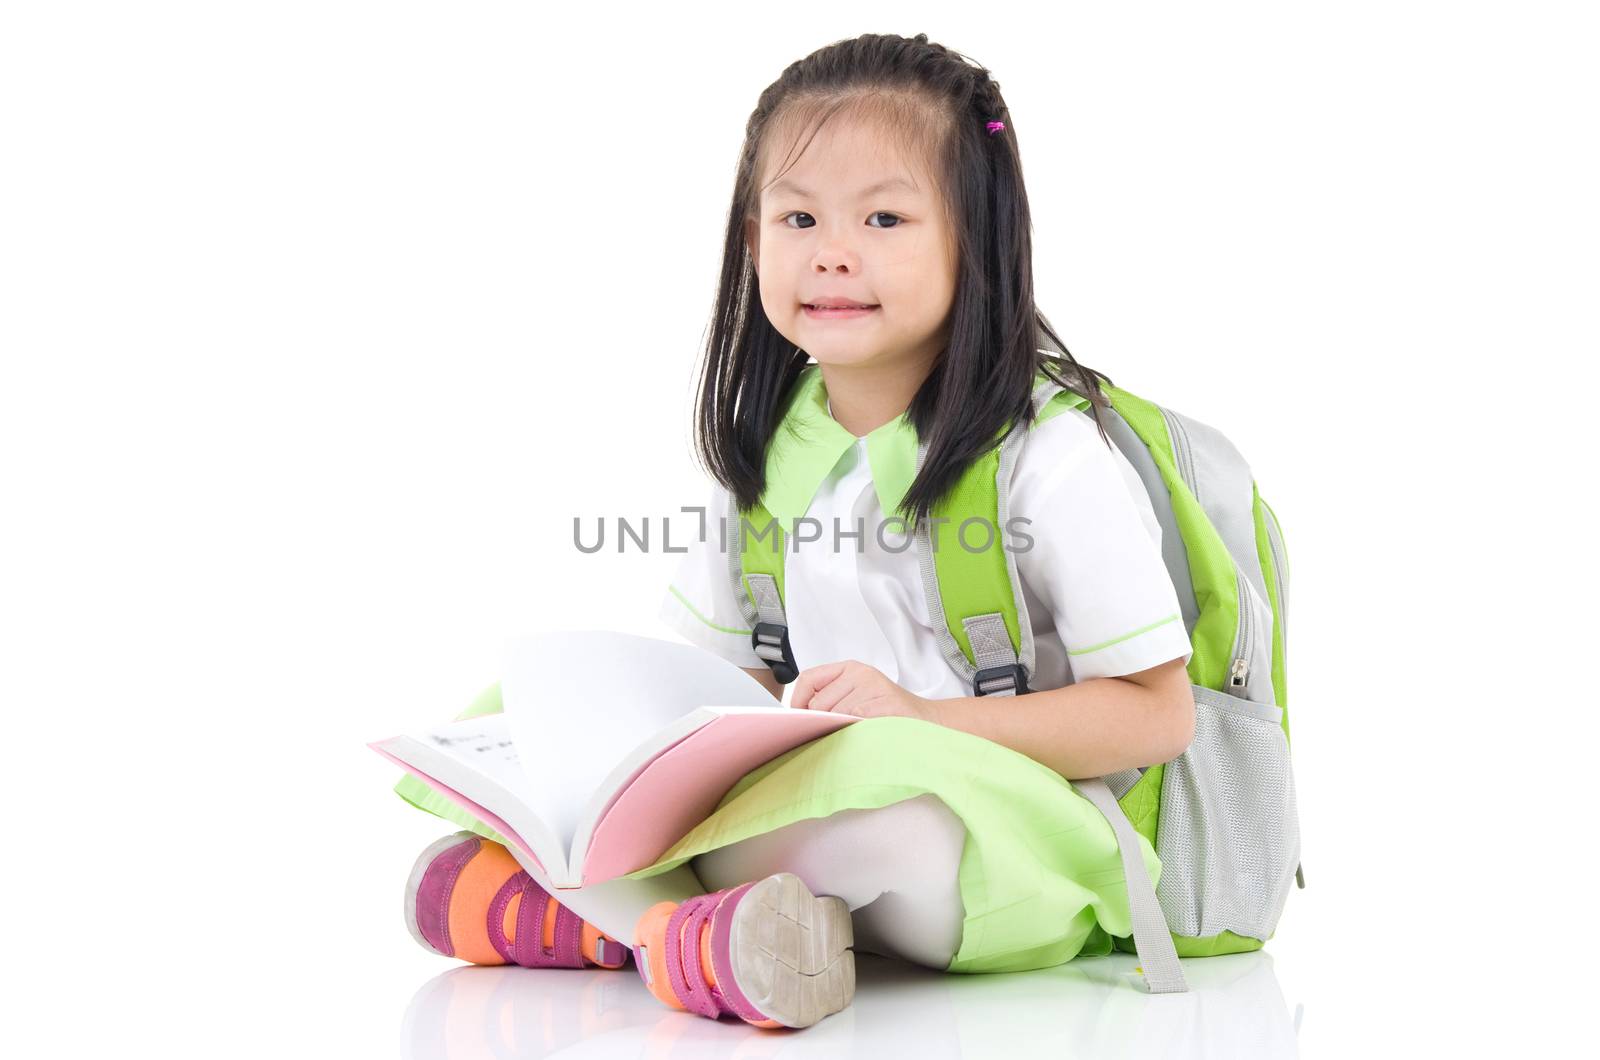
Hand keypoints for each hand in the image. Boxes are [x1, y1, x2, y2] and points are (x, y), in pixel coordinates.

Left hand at [790, 659, 932, 720]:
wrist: (926, 720)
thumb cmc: (886, 711)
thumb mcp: (856, 696)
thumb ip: (831, 698)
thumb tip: (798, 714)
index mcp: (849, 668)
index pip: (809, 678)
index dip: (798, 701)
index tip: (798, 719)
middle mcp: (860, 673)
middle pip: (819, 703)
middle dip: (821, 722)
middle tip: (832, 732)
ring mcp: (874, 686)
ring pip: (836, 715)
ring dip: (841, 730)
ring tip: (855, 733)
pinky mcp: (886, 702)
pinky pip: (857, 721)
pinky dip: (856, 732)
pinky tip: (866, 733)